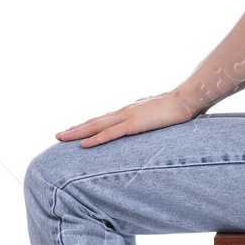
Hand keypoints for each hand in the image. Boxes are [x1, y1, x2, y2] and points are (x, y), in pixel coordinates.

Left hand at [56, 89, 198, 147]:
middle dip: (75, 129)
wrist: (186, 99)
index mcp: (128, 111)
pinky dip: (95, 139)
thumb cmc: (176, 106)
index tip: (73, 130)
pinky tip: (83, 145)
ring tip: (61, 137)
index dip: (87, 125)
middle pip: (94, 122)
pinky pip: (110, 134)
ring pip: (96, 126)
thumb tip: (143, 121)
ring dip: (77, 132)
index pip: (103, 120)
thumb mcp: (157, 113)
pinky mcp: (133, 124)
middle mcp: (123, 113)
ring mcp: (127, 117)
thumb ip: (147, 118)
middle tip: (58, 135)